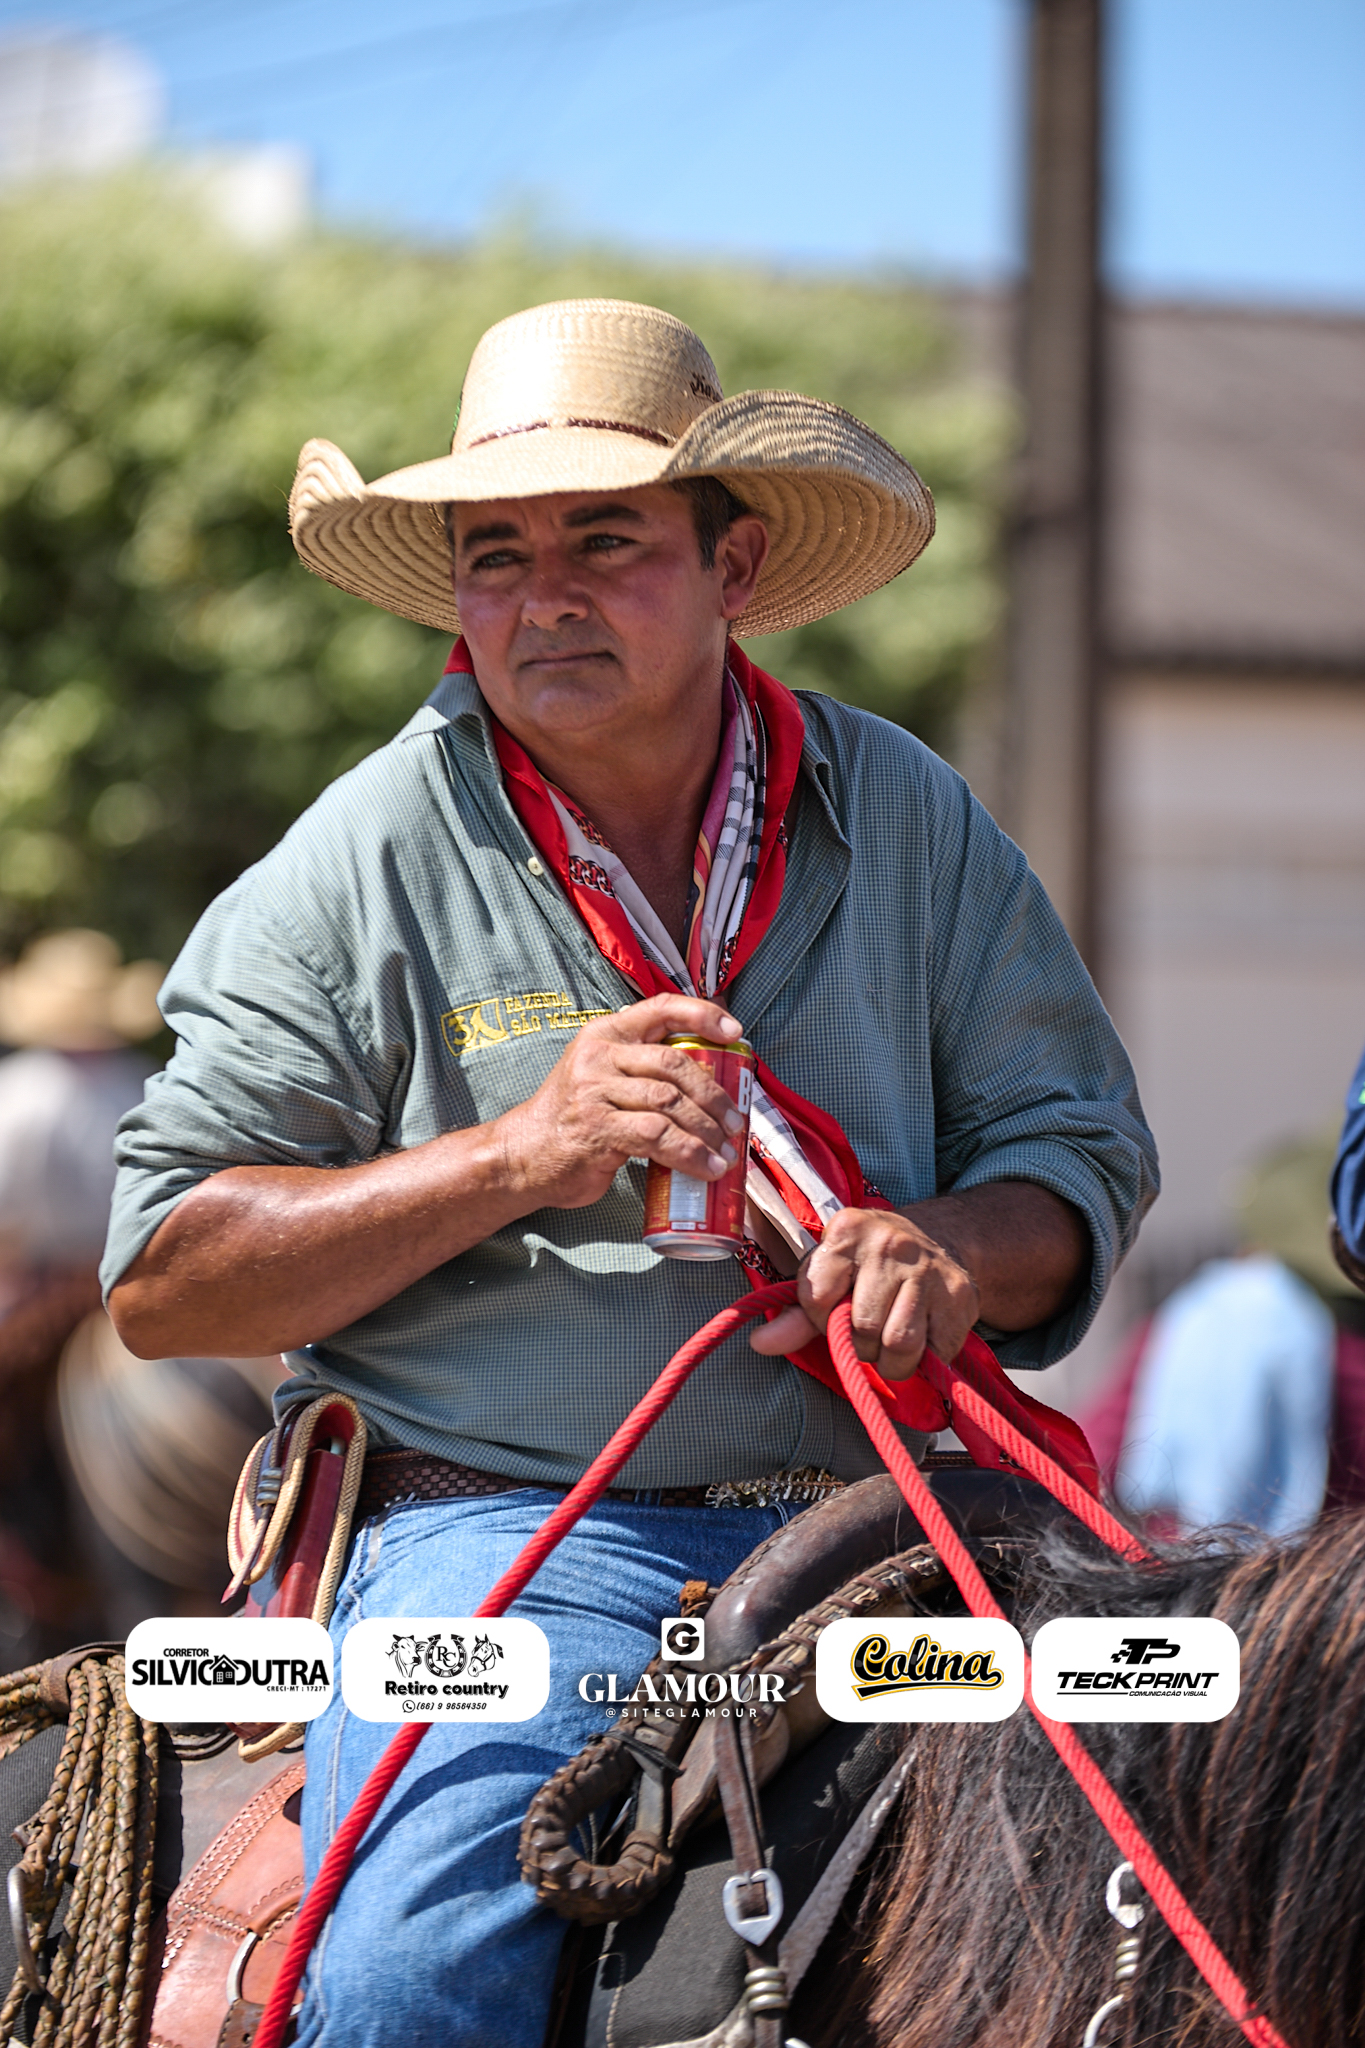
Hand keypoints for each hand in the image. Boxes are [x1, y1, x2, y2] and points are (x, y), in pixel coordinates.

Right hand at [494, 992, 748, 1210]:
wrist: (524, 1155)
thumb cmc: (574, 1119)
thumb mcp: (602, 1077)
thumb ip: (641, 1068)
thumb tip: (708, 1078)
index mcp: (605, 1034)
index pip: (660, 1008)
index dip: (702, 1015)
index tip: (734, 1031)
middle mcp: (599, 1055)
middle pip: (673, 1063)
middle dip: (714, 1094)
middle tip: (735, 1121)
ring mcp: (595, 1090)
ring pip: (669, 1101)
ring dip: (707, 1129)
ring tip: (725, 1151)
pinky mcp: (598, 1127)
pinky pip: (656, 1135)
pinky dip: (689, 1153)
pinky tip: (706, 1167)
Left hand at [748, 1206, 979, 1380]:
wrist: (938, 1241)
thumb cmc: (869, 1267)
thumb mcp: (829, 1278)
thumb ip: (796, 1315)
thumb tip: (760, 1344)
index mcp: (847, 1230)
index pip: (817, 1297)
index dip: (822, 1318)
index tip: (835, 1311)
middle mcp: (890, 1242)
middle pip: (863, 1327)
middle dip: (862, 1344)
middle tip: (869, 1329)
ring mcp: (929, 1267)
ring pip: (900, 1344)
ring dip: (893, 1360)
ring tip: (893, 1340)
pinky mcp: (961, 1293)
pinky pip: (937, 1351)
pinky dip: (928, 1357)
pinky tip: (925, 1334)